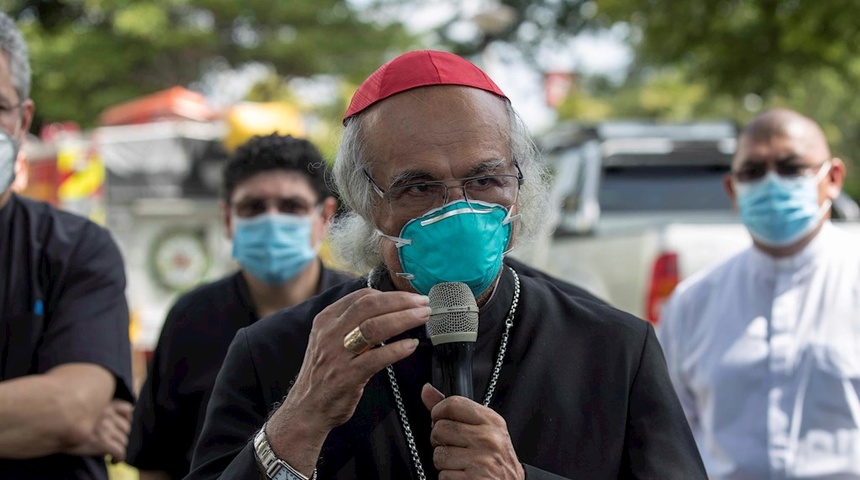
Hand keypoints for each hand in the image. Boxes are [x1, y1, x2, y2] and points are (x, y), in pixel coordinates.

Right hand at [65, 399, 132, 462]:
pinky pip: (120, 451)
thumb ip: (92, 405)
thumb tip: (99, 410)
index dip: (125, 419)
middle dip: (120, 435)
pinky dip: (119, 457)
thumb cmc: (59, 416)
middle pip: (126, 427)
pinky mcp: (102, 442)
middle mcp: (107, 414)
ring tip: (111, 451)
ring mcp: (106, 428)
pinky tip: (113, 461)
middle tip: (112, 441)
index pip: (126, 409)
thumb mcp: (78, 404)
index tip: (119, 425)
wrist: (50, 425)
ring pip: (123, 440)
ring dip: (118, 446)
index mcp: (103, 403)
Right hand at [265, 288, 429, 471]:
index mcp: (326, 319)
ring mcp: (337, 354)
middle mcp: (330, 332)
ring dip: (404, 319)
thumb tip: (386, 308)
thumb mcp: (329, 339)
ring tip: (422, 317)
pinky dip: (397, 350)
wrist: (306, 409)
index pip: (362, 296)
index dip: (391, 294)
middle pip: (370, 305)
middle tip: (422, 303)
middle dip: (401, 301)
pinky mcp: (347, 375)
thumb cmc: (324, 373)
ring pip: (374, 327)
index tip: (410, 297)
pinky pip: (377, 358)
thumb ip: (350, 323)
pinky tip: (411, 346)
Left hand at [422, 384, 524, 479]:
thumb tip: (427, 390)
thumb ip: (454, 410)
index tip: (439, 419)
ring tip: (460, 463)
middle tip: (454, 447)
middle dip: (440, 441)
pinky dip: (449, 478)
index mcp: (492, 421)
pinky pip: (443, 475)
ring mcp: (481, 460)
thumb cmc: (495, 458)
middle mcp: (489, 438)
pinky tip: (463, 475)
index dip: (438, 412)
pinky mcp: (473, 479)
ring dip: (444, 462)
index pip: (453, 404)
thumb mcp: (482, 429)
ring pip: (438, 455)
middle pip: (440, 429)